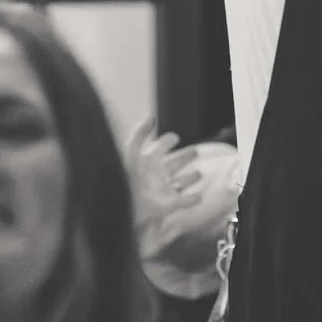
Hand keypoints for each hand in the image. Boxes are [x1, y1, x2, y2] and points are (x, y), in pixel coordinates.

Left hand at [126, 119, 204, 259]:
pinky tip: (200, 196)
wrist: (120, 206)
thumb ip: (140, 133)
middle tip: (196, 151)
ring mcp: (163, 190)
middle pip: (174, 163)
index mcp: (149, 161)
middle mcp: (157, 175)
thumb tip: (150, 116)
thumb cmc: (124, 178)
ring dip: (190, 177)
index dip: (168, 141)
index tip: (175, 137)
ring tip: (200, 173)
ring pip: (180, 181)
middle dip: (185, 157)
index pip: (161, 147)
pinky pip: (183, 201)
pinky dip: (192, 199)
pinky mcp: (167, 205)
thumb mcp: (131, 152)